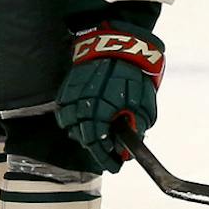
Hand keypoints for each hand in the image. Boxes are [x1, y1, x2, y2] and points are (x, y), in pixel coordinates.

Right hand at [55, 23, 164, 172]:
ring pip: (71, 127)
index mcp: (99, 112)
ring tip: (99, 133)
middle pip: (83, 138)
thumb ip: (136, 126)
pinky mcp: (66, 88)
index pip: (98, 145)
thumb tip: (130, 145)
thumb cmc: (132, 72)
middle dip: (97, 148)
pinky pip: (66, 112)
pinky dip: (75, 119)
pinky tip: (88, 118)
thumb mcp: (143, 101)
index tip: (116, 165)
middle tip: (110, 151)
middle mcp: (81, 107)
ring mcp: (71, 97)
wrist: (116, 43)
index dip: (107, 158)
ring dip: (84, 133)